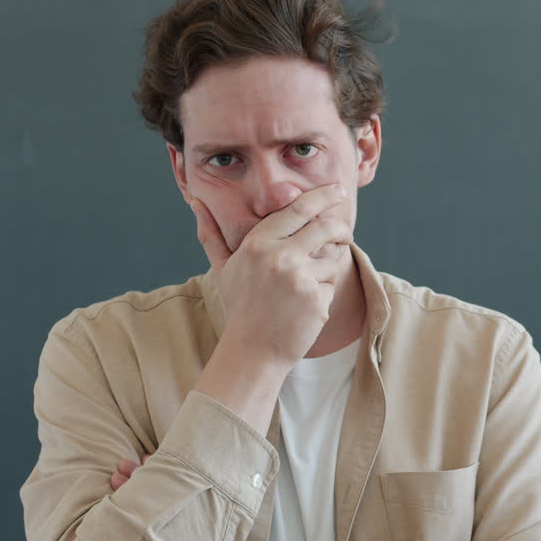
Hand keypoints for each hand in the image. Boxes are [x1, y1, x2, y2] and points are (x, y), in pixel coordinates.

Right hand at [191, 184, 351, 368]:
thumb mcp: (224, 268)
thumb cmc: (240, 306)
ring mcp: (299, 277)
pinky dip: (324, 294)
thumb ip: (212, 234)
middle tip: (344, 233)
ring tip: (303, 288)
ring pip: (331, 259)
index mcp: (258, 243)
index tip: (337, 190)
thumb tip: (196, 202)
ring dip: (325, 270)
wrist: (253, 350)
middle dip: (340, 229)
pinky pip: (332, 284)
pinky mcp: (315, 297)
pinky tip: (305, 307)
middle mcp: (279, 255)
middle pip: (325, 227)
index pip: (298, 208)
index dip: (322, 196)